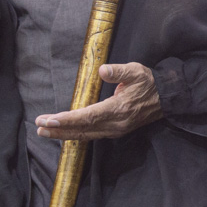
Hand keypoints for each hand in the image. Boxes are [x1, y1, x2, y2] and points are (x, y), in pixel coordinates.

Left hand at [35, 63, 161, 139]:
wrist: (166, 98)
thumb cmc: (149, 83)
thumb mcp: (136, 71)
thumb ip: (119, 71)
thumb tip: (102, 70)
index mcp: (119, 109)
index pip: (88, 117)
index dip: (68, 119)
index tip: (50, 119)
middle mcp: (115, 124)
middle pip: (82, 130)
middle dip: (59, 129)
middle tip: (39, 127)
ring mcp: (115, 130)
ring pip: (85, 135)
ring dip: (64, 134)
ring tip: (45, 131)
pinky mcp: (115, 131)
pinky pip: (91, 135)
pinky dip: (75, 135)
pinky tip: (64, 133)